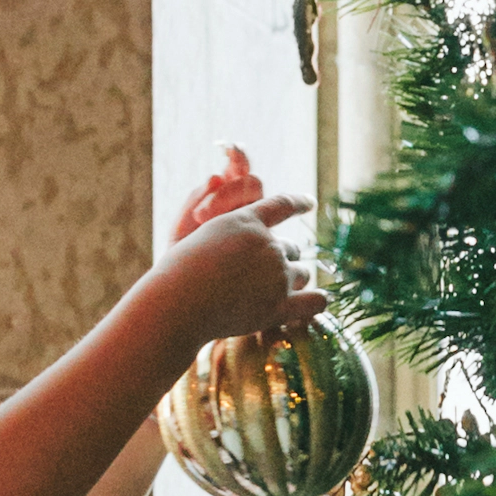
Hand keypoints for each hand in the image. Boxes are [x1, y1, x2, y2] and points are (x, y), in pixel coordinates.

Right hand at [166, 159, 321, 340]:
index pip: (282, 205)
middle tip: (257, 276)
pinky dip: (318, 300)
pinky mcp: (278, 308)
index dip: (299, 202)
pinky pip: (315, 302)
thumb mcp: (192, 232)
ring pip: (302, 273)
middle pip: (293, 248)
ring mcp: (276, 276)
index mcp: (247, 222)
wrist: (177, 304)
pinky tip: (318, 301)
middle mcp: (268, 245)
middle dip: (281, 259)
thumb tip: (223, 187)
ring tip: (270, 293)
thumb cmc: (177, 272)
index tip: (310, 202)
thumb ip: (218, 222)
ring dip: (293, 280)